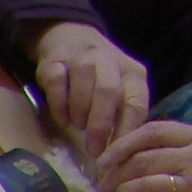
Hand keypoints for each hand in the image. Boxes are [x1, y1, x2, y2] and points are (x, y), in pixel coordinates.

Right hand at [36, 22, 149, 154]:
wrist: (71, 38)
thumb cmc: (100, 75)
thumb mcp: (122, 88)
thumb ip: (124, 113)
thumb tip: (123, 152)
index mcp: (132, 72)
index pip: (136, 102)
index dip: (127, 130)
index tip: (117, 154)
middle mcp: (109, 61)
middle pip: (108, 95)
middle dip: (100, 127)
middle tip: (93, 150)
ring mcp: (81, 60)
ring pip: (82, 90)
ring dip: (80, 115)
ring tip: (77, 126)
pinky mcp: (55, 62)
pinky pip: (57, 87)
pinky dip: (59, 107)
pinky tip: (63, 118)